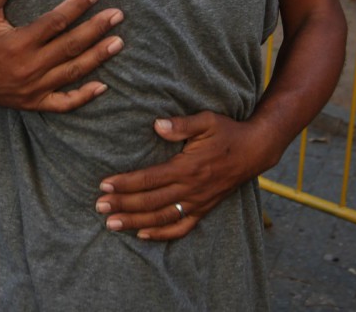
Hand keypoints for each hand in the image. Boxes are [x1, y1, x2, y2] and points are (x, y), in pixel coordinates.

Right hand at [0, 0, 124, 111]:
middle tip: (118, 15)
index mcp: (18, 43)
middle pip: (71, 46)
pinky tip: (102, 86)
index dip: (77, 6)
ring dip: (97, 57)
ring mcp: (34, 87)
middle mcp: (30, 66)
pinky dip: (83, 96)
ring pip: (73, 71)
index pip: (55, 22)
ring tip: (119, 43)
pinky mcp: (34, 102)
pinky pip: (63, 103)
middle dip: (96, 29)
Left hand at [95, 112, 270, 240]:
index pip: (150, 179)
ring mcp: (198, 202)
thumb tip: (157, 125)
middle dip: (123, 205)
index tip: (104, 184)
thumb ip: (182, 124)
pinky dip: (162, 234)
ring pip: (162, 217)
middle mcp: (191, 188)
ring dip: (135, 222)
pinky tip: (143, 235)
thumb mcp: (207, 120)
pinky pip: (182, 227)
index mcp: (188, 167)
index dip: (126, 183)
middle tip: (100, 207)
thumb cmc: (227, 132)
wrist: (255, 150)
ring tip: (112, 224)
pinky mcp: (204, 209)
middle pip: (150, 201)